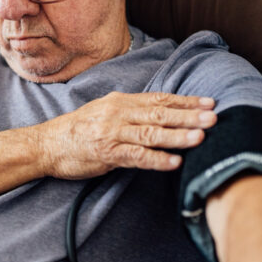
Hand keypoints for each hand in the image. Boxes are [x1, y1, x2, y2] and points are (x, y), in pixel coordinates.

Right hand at [33, 91, 216, 179]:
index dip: (186, 101)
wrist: (47, 143)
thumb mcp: (105, 111)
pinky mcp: (107, 154)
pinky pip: (136, 157)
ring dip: (177, 136)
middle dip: (189, 116)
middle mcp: (119, 113)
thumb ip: (131, 111)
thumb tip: (161, 111)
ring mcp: (113, 133)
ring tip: (200, 138)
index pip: (159, 99)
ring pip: (151, 133)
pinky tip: (174, 162)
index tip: (209, 102)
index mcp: (121, 101)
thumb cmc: (78, 129)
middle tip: (214, 117)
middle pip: (160, 113)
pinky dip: (156, 159)